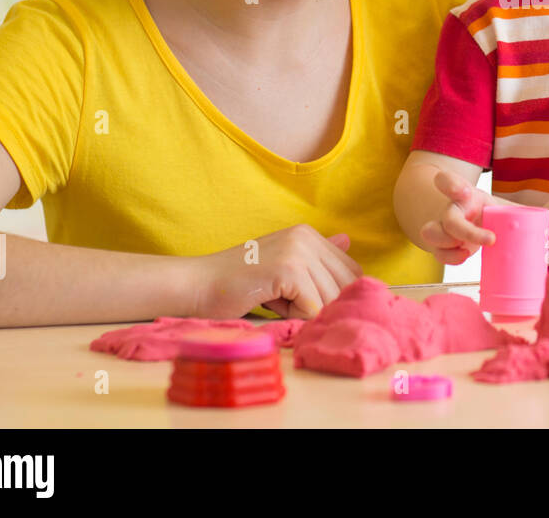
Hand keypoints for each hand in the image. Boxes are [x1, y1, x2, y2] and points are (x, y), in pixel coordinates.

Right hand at [188, 224, 361, 319]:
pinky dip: (293, 315)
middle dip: (320, 304)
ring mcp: (298, 250)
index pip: (351, 271)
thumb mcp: (283, 266)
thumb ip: (315, 259)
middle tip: (284, 299)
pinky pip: (313, 307)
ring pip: (330, 299)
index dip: (334, 294)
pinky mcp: (289, 269)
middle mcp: (306, 236)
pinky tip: (269, 301)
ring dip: (304, 311)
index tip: (302, 299)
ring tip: (274, 298)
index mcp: (308, 234)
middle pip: (345, 285)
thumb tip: (348, 240)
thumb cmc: (238, 284)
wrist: (197, 286)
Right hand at [420, 169, 513, 265]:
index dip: (451, 185)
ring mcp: (442, 228)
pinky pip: (438, 253)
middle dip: (465, 230)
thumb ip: (519, 212)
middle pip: (447, 217)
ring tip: (469, 251)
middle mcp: (450, 209)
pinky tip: (464, 256)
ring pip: (432, 233)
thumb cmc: (484, 212)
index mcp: (463, 194)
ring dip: (451, 244)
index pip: (446, 181)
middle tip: (491, 239)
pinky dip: (450, 258)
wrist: (462, 220)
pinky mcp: (440, 246)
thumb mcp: (498, 205)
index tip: (464, 192)